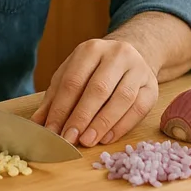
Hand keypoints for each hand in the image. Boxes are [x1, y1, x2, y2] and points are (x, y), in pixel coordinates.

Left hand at [30, 38, 158, 146]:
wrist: (131, 56)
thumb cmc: (95, 69)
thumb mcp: (72, 74)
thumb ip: (55, 97)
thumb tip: (38, 124)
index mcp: (91, 49)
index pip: (73, 80)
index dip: (61, 108)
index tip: (52, 131)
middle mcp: (117, 55)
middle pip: (98, 89)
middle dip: (81, 117)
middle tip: (69, 138)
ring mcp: (138, 69)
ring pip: (122, 98)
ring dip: (102, 123)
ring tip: (87, 141)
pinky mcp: (152, 86)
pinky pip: (138, 108)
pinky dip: (121, 126)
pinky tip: (106, 138)